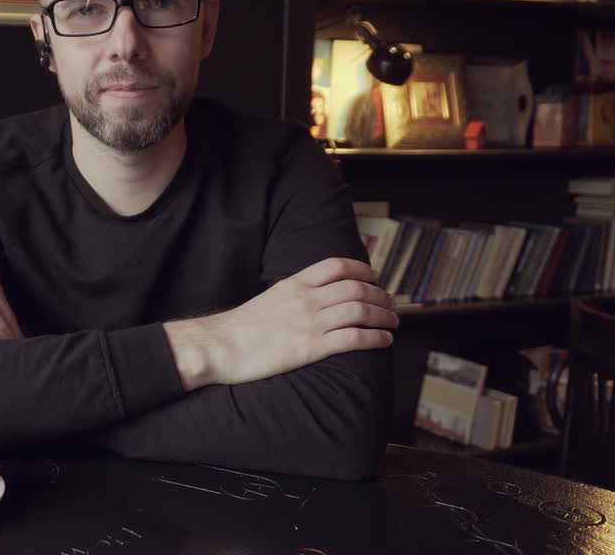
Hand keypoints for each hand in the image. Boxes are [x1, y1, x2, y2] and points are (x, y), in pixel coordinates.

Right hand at [164, 257, 397, 389]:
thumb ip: (288, 297)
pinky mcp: (312, 347)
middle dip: (379, 294)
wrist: (220, 346)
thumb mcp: (266, 300)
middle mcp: (305, 299)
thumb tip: (302, 300)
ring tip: (394, 322)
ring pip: (360, 310)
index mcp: (293, 284)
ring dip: (383, 315)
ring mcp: (310, 322)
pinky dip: (375, 337)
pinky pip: (353, 338)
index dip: (361, 269)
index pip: (335, 266)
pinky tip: (384, 340)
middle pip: (355, 287)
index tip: (374, 275)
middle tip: (391, 302)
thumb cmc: (237, 329)